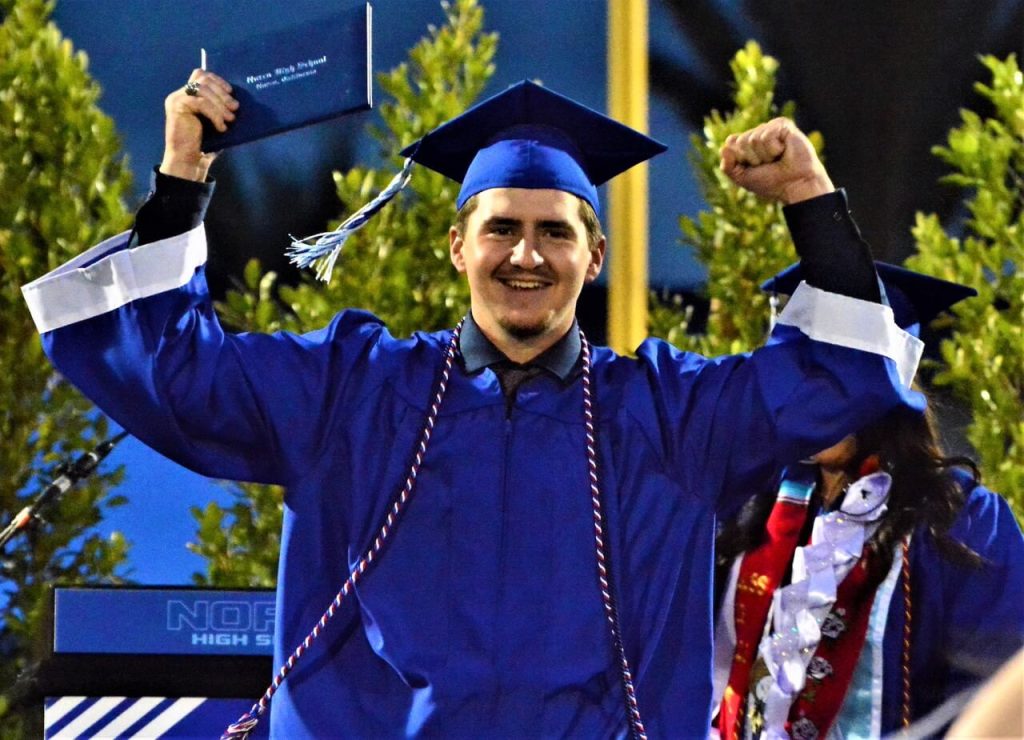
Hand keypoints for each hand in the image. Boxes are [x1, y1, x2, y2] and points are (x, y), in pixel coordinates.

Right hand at [159, 69, 237, 181]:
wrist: (190, 161)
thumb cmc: (206, 144)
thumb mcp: (217, 122)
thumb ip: (221, 108)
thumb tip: (238, 99)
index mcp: (190, 95)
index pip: (202, 75)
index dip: (218, 81)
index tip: (231, 92)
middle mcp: (181, 94)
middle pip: (204, 79)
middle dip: (222, 93)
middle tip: (235, 108)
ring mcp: (177, 98)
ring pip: (203, 89)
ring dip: (220, 104)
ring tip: (230, 119)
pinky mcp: (176, 105)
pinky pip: (200, 102)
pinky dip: (214, 114)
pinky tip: (220, 127)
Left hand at [719, 117, 833, 204]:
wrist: (794, 185)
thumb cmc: (771, 183)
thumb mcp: (742, 178)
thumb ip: (727, 166)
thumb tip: (724, 147)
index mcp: (747, 143)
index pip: (731, 142)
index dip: (740, 159)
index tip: (754, 168)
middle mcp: (758, 133)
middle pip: (741, 141)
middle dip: (753, 158)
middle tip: (769, 164)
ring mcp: (770, 127)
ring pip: (753, 139)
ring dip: (765, 155)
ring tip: (778, 158)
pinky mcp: (783, 124)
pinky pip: (766, 136)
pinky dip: (773, 149)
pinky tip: (784, 151)